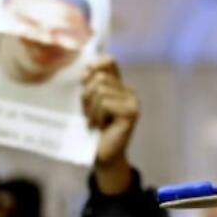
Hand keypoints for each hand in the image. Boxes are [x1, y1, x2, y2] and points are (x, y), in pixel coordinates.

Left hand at [83, 57, 137, 185]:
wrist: (102, 155)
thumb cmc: (94, 128)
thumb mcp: (88, 102)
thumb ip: (89, 84)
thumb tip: (87, 68)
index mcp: (120, 85)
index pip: (109, 61)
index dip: (94, 66)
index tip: (83, 79)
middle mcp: (130, 91)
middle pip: (100, 77)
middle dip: (87, 95)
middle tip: (87, 113)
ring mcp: (133, 102)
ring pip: (101, 90)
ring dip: (91, 108)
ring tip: (93, 121)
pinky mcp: (131, 113)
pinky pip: (105, 103)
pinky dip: (97, 115)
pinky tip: (99, 126)